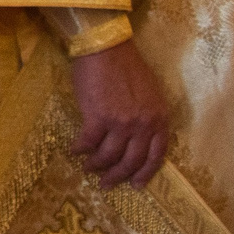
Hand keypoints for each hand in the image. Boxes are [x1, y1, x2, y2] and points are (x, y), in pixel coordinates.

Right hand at [69, 40, 170, 188]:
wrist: (106, 49)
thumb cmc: (127, 66)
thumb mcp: (150, 93)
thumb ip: (148, 115)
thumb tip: (135, 134)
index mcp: (159, 118)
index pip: (156, 155)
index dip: (145, 173)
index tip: (135, 185)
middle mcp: (143, 125)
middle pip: (132, 160)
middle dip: (118, 176)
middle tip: (106, 184)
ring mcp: (121, 123)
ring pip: (109, 155)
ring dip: (97, 165)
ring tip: (88, 168)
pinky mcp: (98, 118)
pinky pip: (88, 142)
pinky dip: (80, 149)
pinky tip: (74, 150)